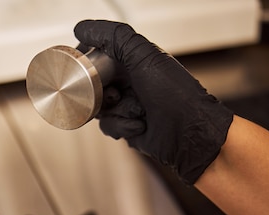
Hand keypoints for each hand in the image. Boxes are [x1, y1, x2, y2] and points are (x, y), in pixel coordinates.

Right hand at [74, 20, 233, 184]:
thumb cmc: (175, 94)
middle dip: (101, 93)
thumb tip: (83, 28)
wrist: (187, 131)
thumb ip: (113, 37)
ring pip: (99, 108)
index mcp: (134, 61)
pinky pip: (108, 126)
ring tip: (136, 110)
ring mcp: (128, 104)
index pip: (99, 57)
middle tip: (116, 94)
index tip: (82, 67)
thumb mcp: (143, 56)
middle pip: (94, 85)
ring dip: (116, 111)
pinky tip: (139, 123)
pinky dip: (122, 125)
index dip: (89, 63)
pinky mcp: (126, 125)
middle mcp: (130, 82)